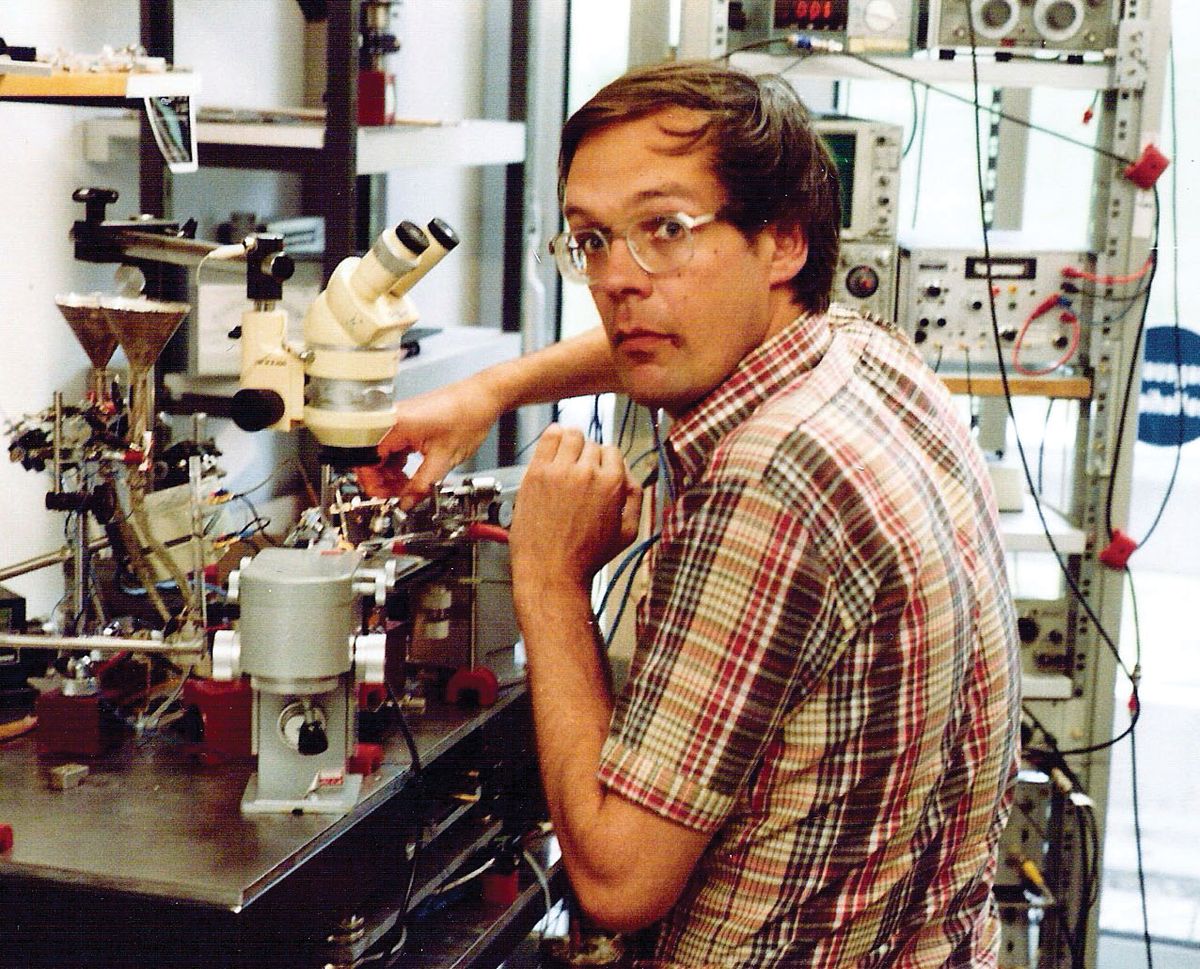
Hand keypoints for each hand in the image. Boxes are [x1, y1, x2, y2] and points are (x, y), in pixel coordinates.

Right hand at [355, 380, 500, 506]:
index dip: (374, 484)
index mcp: (395, 425)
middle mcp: (390, 419)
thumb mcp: (444, 460)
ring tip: (409, 487)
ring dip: (392, 474)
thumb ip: (421, 486)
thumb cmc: (468, 415)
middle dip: (383, 481)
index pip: (368, 460)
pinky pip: (392, 447)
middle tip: (399, 496)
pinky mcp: (405, 422)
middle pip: (371, 458)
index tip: (386, 498)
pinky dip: (399, 463)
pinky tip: (412, 474)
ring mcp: (397, 419)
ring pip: (382, 454)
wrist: (483, 397)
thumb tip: (407, 503)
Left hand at [509, 425, 641, 597]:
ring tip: (566, 459)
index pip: (613, 452)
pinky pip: (548, 437)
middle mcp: (587, 472)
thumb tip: (630, 476)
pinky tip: (553, 445)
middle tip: (579, 473)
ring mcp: (559, 471)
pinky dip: (553, 435)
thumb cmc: (586, 557)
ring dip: (571, 443)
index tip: (597, 471)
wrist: (551, 571)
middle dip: (587, 456)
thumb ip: (635, 499)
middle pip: (591, 444)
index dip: (606, 462)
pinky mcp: (537, 473)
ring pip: (571, 435)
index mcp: (612, 484)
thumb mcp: (627, 533)